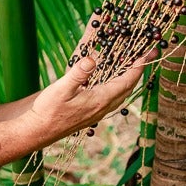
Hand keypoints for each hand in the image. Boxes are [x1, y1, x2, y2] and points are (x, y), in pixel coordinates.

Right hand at [27, 49, 155, 141]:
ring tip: (132, 66)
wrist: (38, 132)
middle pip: (128, 88)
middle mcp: (103, 108)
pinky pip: (112, 99)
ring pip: (121, 95)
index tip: (148, 54)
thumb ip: (78, 73)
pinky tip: (110, 82)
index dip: (138, 67)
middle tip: (146, 56)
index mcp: (100, 100)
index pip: (127, 81)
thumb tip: (92, 58)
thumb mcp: (61, 88)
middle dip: (138, 72)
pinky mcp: (90, 115)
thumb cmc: (48, 111)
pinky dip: (117, 87)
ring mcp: (97, 113)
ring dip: (129, 80)